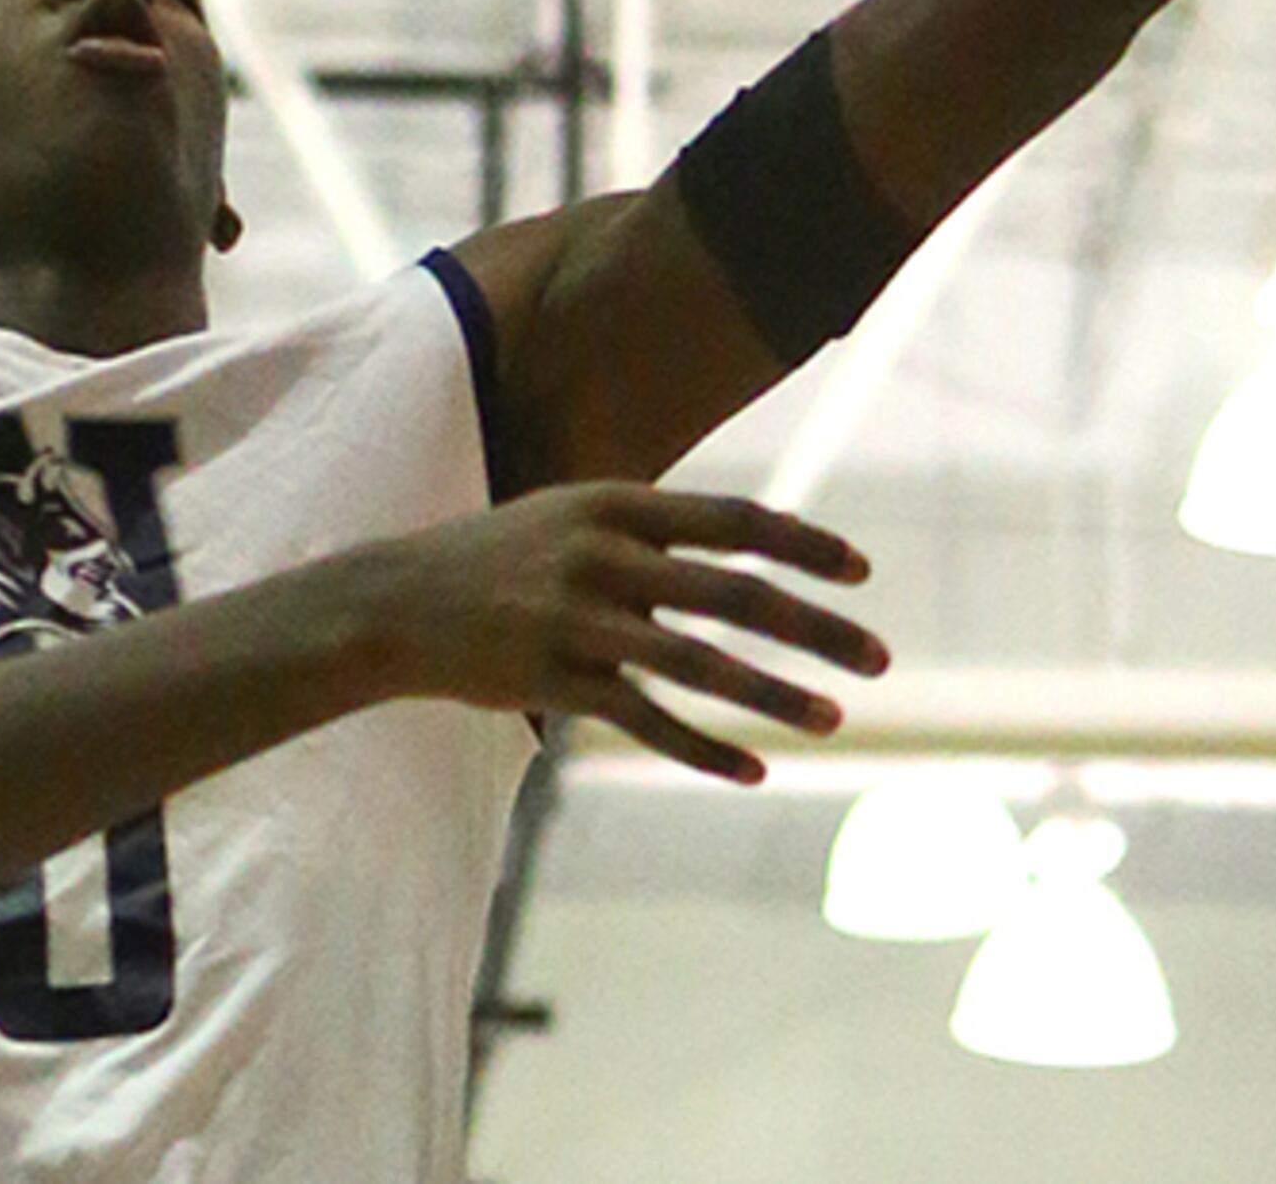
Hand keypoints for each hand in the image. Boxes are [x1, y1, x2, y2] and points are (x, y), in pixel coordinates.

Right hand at [360, 484, 888, 782]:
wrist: (394, 604)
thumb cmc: (498, 559)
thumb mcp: (572, 517)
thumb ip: (650, 531)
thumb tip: (743, 550)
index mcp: (616, 505)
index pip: (735, 520)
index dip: (805, 545)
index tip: (863, 573)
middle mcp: (603, 556)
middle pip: (736, 594)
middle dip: (818, 628)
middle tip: (880, 658)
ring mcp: (578, 621)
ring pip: (699, 664)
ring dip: (776, 695)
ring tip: (834, 720)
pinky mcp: (554, 682)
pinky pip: (646, 721)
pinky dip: (704, 748)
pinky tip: (754, 770)